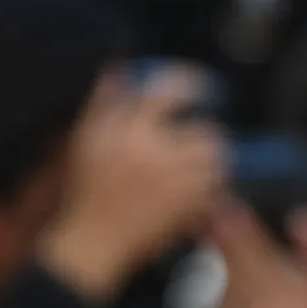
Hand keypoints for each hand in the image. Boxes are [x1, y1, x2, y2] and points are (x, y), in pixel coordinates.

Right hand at [38, 67, 226, 298]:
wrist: (95, 240)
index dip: (190, 82)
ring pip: (217, 160)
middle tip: (203, 138)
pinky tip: (207, 190)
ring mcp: (174, 183)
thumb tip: (119, 67)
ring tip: (207, 164)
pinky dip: (218, 189)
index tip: (203, 84)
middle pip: (204, 132)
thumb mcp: (87, 139)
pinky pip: (218, 191)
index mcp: (128, 132)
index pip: (166, 94)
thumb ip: (105, 101)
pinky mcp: (187, 209)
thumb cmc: (88, 188)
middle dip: (207, 134)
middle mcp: (155, 154)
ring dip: (217, 160)